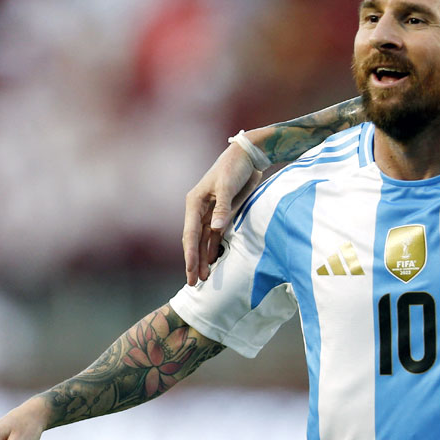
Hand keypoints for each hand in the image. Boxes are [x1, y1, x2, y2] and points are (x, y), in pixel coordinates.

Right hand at [182, 144, 262, 285]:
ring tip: (203, 278)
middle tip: (193, 283)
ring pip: (203, 241)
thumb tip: (215, 229)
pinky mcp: (222, 214)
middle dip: (193, 262)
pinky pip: (214, 236)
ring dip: (203, 258)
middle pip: (194, 241)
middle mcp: (199, 210)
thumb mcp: (227, 186)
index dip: (190, 255)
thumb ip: (222, 208)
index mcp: (194, 203)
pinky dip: (213, 249)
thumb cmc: (234, 167)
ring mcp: (210, 213)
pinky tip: (213, 262)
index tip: (191, 271)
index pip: (190, 234)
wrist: (248, 156)